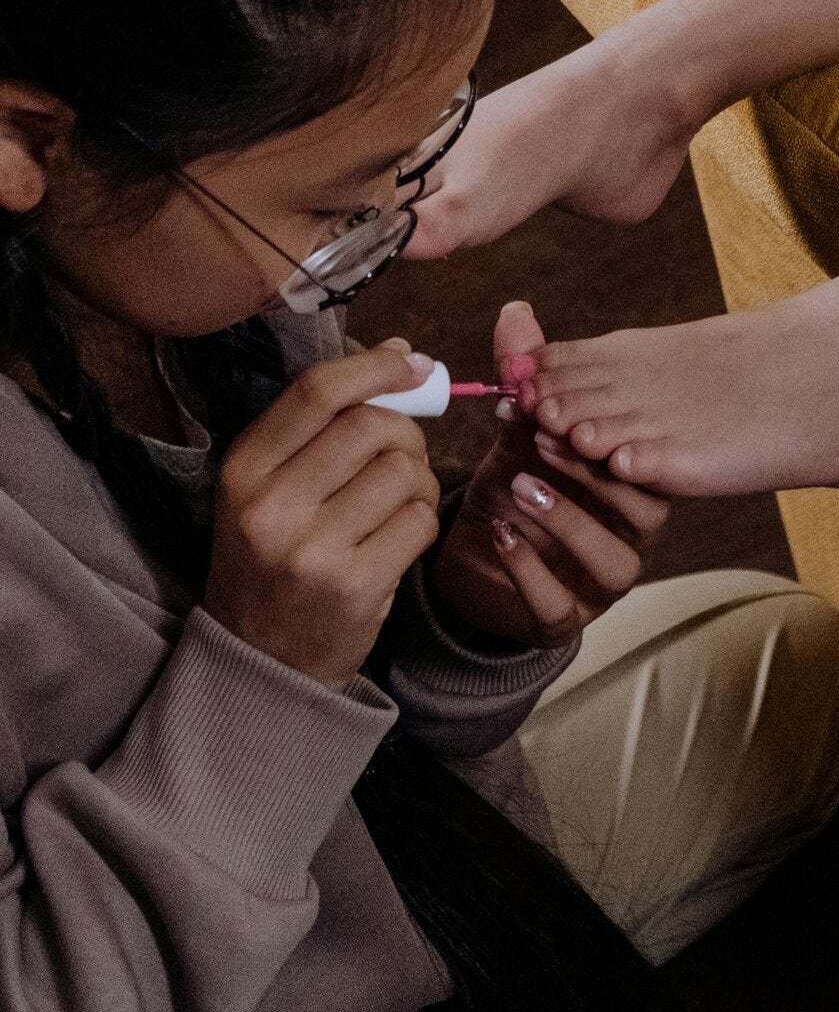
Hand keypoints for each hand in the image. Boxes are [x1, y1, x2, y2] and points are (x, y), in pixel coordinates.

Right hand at [205, 343, 442, 688]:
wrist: (261, 658)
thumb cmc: (272, 558)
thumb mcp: (268, 488)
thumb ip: (323, 424)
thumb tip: (403, 352)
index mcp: (243, 469)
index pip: (316, 393)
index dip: (374, 366)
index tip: (411, 361)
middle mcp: (271, 506)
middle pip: (370, 427)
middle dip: (405, 431)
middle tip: (402, 453)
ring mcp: (313, 549)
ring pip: (404, 472)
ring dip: (419, 479)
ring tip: (398, 501)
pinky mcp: (356, 584)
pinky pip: (420, 520)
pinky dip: (423, 519)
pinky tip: (399, 535)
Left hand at [429, 299, 669, 646]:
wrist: (477, 555)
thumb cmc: (516, 485)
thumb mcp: (520, 427)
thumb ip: (527, 374)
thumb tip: (516, 312)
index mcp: (632, 484)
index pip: (643, 458)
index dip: (607, 433)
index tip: (560, 410)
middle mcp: (630, 534)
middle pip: (644, 510)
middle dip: (596, 474)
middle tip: (546, 444)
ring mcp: (601, 581)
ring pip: (613, 562)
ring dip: (567, 521)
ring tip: (522, 487)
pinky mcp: (565, 617)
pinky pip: (559, 602)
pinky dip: (529, 569)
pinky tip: (501, 534)